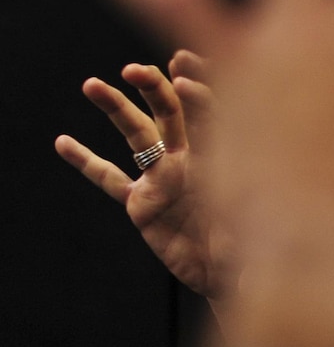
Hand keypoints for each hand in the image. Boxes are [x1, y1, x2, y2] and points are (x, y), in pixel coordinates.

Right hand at [55, 50, 233, 298]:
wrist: (236, 278)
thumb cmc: (257, 247)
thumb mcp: (252, 211)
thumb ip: (242, 185)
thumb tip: (238, 164)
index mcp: (224, 156)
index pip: (209, 111)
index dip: (198, 89)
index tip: (184, 68)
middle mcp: (191, 160)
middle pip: (170, 112)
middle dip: (153, 88)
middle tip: (134, 70)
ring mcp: (163, 179)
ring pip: (136, 134)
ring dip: (114, 108)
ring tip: (92, 85)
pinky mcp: (142, 204)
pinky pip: (109, 180)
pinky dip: (86, 162)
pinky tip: (63, 143)